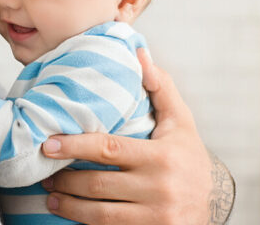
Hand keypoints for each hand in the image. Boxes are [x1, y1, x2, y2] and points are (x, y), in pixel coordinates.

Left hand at [39, 49, 234, 223]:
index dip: (74, 146)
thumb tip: (138, 52)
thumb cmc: (189, 156)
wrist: (216, 203)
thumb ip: (160, 86)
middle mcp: (159, 188)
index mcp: (162, 156)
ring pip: (100, 215)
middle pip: (98, 184)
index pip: (108, 149)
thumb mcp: (180, 121)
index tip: (48, 144)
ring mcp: (155, 217)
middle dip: (65, 179)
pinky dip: (85, 223)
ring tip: (49, 194)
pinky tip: (68, 214)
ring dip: (68, 206)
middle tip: (44, 171)